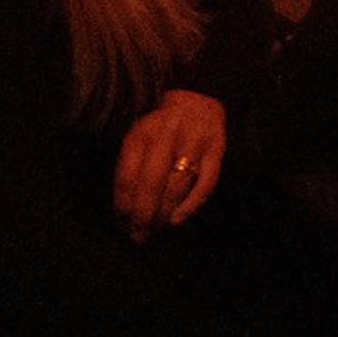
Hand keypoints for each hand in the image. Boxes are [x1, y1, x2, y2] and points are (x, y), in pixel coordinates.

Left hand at [113, 89, 226, 237]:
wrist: (199, 100)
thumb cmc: (162, 128)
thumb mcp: (139, 137)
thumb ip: (131, 167)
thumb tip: (124, 210)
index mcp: (141, 132)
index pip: (127, 175)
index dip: (122, 204)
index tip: (121, 223)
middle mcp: (167, 136)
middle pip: (151, 183)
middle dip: (143, 215)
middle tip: (137, 237)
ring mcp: (194, 143)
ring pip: (177, 186)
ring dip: (164, 213)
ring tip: (154, 231)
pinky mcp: (216, 150)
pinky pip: (205, 184)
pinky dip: (191, 205)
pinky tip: (177, 220)